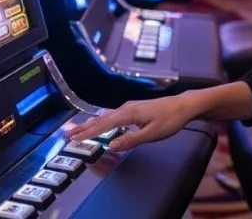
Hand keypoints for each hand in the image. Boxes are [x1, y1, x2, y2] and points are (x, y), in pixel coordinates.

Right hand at [65, 95, 197, 151]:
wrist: (184, 106)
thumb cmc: (170, 119)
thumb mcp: (151, 134)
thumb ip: (131, 140)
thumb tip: (111, 145)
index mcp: (128, 114)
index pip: (103, 125)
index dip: (87, 133)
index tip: (73, 139)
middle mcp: (126, 108)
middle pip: (101, 119)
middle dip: (83, 127)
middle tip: (67, 133)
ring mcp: (130, 107)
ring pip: (105, 116)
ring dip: (91, 123)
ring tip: (77, 128)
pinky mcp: (134, 109)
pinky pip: (113, 115)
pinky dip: (102, 120)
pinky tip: (100, 122)